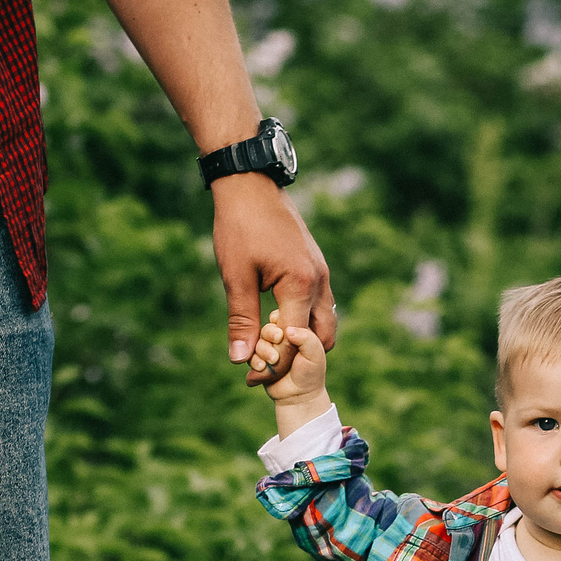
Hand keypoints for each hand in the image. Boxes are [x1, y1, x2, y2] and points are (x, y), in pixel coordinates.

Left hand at [212, 173, 334, 380]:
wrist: (250, 184)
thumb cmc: (240, 226)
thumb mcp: (236, 276)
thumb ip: (241, 320)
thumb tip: (240, 359)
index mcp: (301, 286)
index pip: (295, 343)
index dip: (274, 365)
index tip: (251, 376)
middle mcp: (320, 282)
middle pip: (322, 339)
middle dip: (297, 358)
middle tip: (266, 364)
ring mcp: (321, 273)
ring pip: (324, 322)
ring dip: (301, 339)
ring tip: (270, 344)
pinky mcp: (316, 267)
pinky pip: (319, 305)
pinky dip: (303, 321)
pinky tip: (275, 321)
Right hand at [247, 310, 330, 433]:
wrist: (299, 397)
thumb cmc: (310, 373)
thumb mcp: (314, 354)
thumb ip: (306, 338)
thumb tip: (288, 330)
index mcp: (296, 328)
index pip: (283, 314)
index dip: (279, 321)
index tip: (282, 333)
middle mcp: (281, 335)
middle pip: (268, 326)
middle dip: (269, 334)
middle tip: (276, 341)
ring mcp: (269, 346)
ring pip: (257, 340)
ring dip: (262, 350)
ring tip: (272, 361)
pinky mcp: (259, 358)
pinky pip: (249, 354)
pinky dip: (254, 360)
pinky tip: (262, 368)